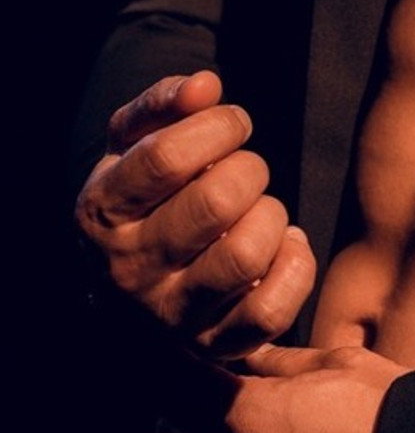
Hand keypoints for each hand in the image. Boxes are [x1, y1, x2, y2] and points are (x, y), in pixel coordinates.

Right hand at [75, 69, 315, 355]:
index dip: (218, 125)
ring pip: (247, 255)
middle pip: (216, 202)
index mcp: (102, 214)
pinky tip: (284, 247)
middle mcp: (129, 272)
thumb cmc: (144, 198)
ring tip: (259, 210)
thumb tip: (206, 85)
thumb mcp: (133, 145)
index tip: (233, 124)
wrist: (128, 291)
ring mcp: (172, 317)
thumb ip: (163, 104)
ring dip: (272, 216)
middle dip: (248, 169)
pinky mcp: (216, 348)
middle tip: (244, 171)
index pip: (166, 157)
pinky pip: (271, 311)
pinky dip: (295, 268)